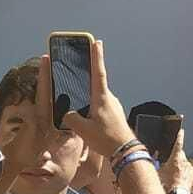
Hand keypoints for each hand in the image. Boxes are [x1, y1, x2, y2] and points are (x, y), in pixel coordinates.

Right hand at [59, 40, 135, 156]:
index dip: (97, 57)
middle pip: (97, 81)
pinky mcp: (114, 113)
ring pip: (97, 95)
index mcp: (102, 98)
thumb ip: (72, 119)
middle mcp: (109, 98)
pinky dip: (93, 104)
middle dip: (89, 72)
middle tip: (83, 61)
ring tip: (80, 94)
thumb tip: (67, 113)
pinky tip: (87, 114)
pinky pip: (100, 104)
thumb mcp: (83, 129)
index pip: (98, 72)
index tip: (97, 42)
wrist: (125, 151)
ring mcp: (113, 105)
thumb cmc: (106, 139)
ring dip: (89, 93)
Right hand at [158, 129, 192, 193]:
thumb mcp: (157, 172)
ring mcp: (190, 168)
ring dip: (178, 167)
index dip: (179, 136)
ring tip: (171, 176)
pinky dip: (182, 173)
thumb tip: (153, 158)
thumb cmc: (166, 185)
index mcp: (176, 158)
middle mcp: (185, 161)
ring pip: (183, 164)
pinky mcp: (192, 175)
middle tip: (168, 165)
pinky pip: (186, 171)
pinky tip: (177, 180)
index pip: (178, 144)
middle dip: (175, 158)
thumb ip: (156, 163)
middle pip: (179, 155)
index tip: (181, 131)